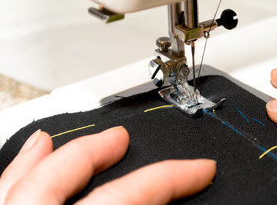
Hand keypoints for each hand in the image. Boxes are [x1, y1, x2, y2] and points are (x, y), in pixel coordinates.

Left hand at [0, 127, 215, 204]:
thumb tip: (172, 204)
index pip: (133, 195)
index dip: (172, 177)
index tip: (198, 169)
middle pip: (74, 175)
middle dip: (104, 152)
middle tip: (123, 139)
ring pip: (25, 179)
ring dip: (50, 154)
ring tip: (58, 137)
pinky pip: (2, 192)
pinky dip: (17, 170)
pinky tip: (28, 156)